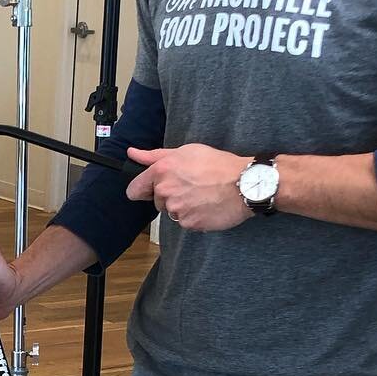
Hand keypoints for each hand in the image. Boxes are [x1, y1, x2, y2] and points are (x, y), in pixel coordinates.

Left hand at [126, 144, 251, 233]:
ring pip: (172, 212)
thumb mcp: (185, 151)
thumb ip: (154, 155)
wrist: (244, 183)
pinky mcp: (190, 224)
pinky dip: (194, 216)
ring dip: (182, 206)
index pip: (135, 189)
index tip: (147, 190)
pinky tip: (206, 205)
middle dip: (169, 195)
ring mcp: (177, 210)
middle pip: (157, 201)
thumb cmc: (217, 164)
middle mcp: (165, 192)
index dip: (142, 189)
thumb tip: (132, 153)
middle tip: (190, 186)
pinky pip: (185, 222)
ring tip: (201, 195)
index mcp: (161, 172)